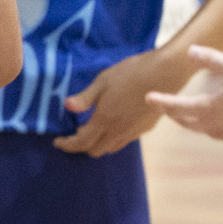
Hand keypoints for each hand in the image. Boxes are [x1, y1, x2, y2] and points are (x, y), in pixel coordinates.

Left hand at [56, 46, 192, 156]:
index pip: (82, 142)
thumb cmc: (131, 73)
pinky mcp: (145, 129)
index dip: (67, 145)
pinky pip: (124, 141)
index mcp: (105, 120)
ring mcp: (134, 132)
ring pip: (111, 148)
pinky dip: (112, 139)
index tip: (57, 142)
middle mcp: (119, 131)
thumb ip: (85, 98)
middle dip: (81, 146)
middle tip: (75, 132)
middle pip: (96, 150)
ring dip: (98, 143)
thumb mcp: (103, 81)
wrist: (165, 74)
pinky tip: (112, 124)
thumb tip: (67, 106)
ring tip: (91, 128)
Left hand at [145, 45, 222, 147]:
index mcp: (209, 109)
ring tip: (191, 113)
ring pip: (206, 130)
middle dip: (174, 114)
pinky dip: (218, 126)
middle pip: (188, 122)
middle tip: (165, 107)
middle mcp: (216, 126)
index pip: (177, 106)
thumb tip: (190, 51)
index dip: (161, 101)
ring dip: (195, 121)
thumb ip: (211, 59)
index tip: (148, 97)